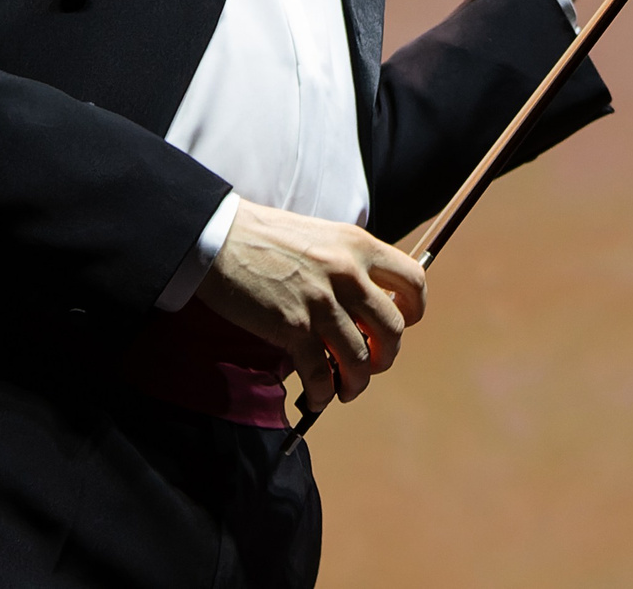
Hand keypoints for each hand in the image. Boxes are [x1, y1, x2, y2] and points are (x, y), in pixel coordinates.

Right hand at [195, 201, 424, 417]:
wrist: (218, 238)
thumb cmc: (265, 237)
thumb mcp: (322, 236)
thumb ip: (348, 263)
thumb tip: (365, 303)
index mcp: (359, 245)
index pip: (414, 279)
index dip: (414, 309)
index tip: (402, 322)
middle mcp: (348, 273)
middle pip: (393, 328)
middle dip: (387, 355)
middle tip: (373, 363)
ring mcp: (321, 302)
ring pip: (361, 358)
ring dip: (357, 382)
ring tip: (346, 388)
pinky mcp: (293, 327)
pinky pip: (321, 373)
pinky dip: (324, 393)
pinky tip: (319, 396)